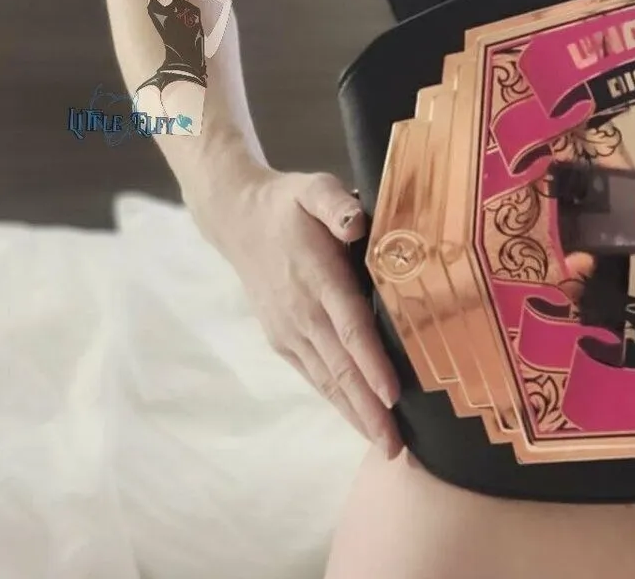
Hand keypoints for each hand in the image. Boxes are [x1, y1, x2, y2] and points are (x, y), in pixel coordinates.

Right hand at [195, 167, 401, 457]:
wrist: (238, 220)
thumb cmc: (289, 204)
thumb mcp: (313, 188)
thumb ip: (336, 203)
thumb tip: (358, 223)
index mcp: (317, 278)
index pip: (349, 327)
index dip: (371, 362)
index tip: (391, 395)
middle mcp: (302, 313)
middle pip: (341, 368)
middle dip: (368, 409)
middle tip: (395, 447)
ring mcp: (290, 331)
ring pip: (327, 380)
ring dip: (354, 414)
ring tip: (382, 444)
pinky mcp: (283, 339)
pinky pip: (314, 375)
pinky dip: (336, 400)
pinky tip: (356, 419)